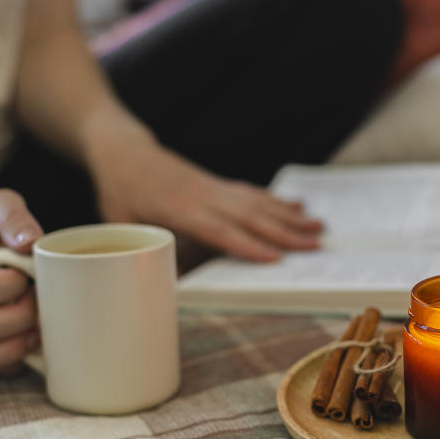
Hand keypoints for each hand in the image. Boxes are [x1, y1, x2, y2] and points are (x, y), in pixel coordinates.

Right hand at [0, 190, 43, 370]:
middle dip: (19, 318)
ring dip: (14, 344)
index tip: (30, 276)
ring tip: (38, 326)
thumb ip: (12, 214)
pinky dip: (7, 360)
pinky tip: (30, 343)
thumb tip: (29, 241)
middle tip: (41, 303)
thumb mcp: (2, 207)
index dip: (11, 287)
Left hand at [91, 140, 322, 260]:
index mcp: (181, 210)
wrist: (124, 153)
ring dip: (291, 217)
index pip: (220, 230)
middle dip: (286, 233)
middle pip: (251, 217)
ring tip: (320, 227)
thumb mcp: (121, 224)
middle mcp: (205, 197)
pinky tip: (298, 206)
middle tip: (316, 246)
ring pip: (259, 204)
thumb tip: (161, 285)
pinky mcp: (219, 184)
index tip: (276, 258)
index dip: (248, 245)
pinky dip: (278, 201)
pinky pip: (253, 193)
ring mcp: (215, 188)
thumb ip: (143, 251)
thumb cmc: (120, 192)